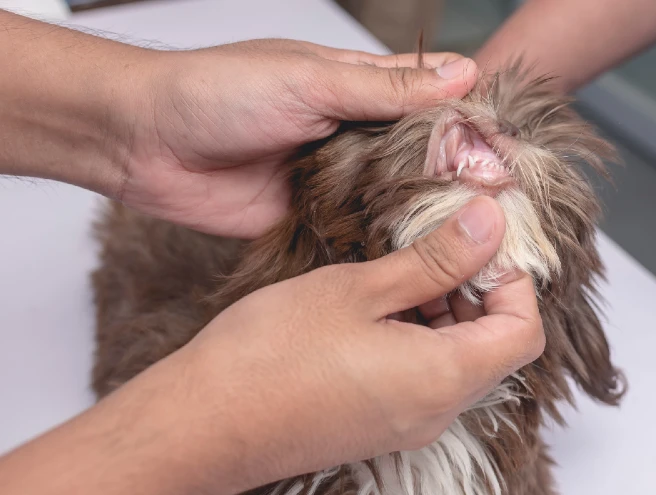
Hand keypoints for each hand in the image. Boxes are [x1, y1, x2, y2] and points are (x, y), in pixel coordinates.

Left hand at [0, 9, 476, 237]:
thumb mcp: (309, 80)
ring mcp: (333, 178)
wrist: (146, 144)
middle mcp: (352, 132)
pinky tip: (417, 258)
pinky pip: (357, 230)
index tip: (508, 150)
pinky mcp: (311, 217)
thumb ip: (384, 89)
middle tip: (501, 206)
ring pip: (393, 195)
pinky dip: (382, 241)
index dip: (469, 119)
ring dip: (423, 212)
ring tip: (472, 238)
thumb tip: (461, 75)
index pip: (430, 98)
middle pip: (419, 153)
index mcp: (356, 86)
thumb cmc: (218, 93)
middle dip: (455, 174)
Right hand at [176, 196, 543, 494]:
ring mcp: (407, 422)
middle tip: (439, 244)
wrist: (204, 423)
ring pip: (458, 358)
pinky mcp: (379, 422)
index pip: (523, 331)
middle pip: (495, 346)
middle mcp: (435, 411)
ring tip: (400, 268)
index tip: (482, 240)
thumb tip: (491, 224)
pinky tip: (377, 302)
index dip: (514, 279)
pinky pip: (424, 375)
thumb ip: (436, 258)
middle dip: (478, 288)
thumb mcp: (360, 289)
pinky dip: (419, 333)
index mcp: (442, 378)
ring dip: (444, 309)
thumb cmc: (271, 355)